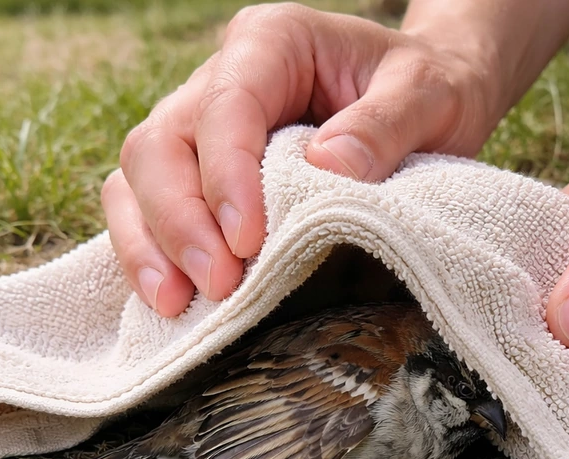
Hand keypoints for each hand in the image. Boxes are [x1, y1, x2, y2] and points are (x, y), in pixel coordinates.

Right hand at [105, 3, 496, 315]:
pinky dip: (152, 254)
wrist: (425, 101)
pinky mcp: (201, 173)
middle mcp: (221, 80)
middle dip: (179, 221)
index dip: (226, 176)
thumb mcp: (430, 95)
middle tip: (216, 285)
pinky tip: (170, 300)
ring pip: (138, 179)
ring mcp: (202, 128)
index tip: (248, 240)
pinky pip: (148, 209)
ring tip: (176, 304)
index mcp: (271, 43)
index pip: (225, 107)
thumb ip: (387, 124)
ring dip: (150, 244)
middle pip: (160, 145)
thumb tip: (329, 166)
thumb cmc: (428, 90)